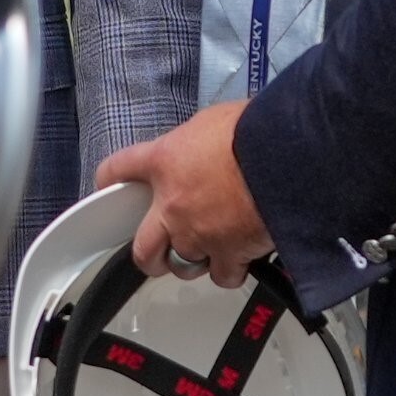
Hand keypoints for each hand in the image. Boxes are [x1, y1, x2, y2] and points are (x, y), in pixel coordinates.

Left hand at [94, 100, 266, 285]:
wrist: (286, 157)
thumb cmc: (255, 130)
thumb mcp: (216, 121)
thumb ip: (200, 143)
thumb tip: (209, 148)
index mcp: (165, 162)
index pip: (119, 169)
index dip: (110, 180)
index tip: (109, 187)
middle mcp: (173, 205)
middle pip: (142, 248)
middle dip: (149, 255)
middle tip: (159, 252)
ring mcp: (198, 234)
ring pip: (182, 265)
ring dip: (193, 260)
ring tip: (210, 249)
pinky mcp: (229, 253)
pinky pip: (222, 274)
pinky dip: (230, 269)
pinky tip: (241, 256)